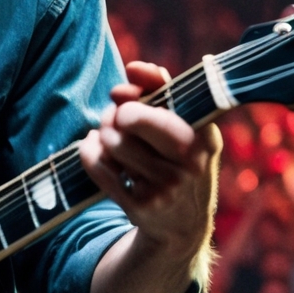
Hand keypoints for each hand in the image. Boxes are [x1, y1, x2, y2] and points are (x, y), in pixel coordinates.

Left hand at [78, 62, 219, 261]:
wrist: (183, 224)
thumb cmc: (180, 161)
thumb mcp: (185, 126)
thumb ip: (162, 89)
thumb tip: (134, 69)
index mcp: (204, 138)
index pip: (159, 105)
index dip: (132, 97)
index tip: (123, 95)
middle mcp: (188, 165)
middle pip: (129, 119)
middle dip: (115, 113)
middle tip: (116, 118)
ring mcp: (164, 188)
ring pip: (112, 141)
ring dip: (103, 133)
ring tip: (110, 136)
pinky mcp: (139, 206)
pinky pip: (97, 166)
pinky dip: (89, 151)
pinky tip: (96, 148)